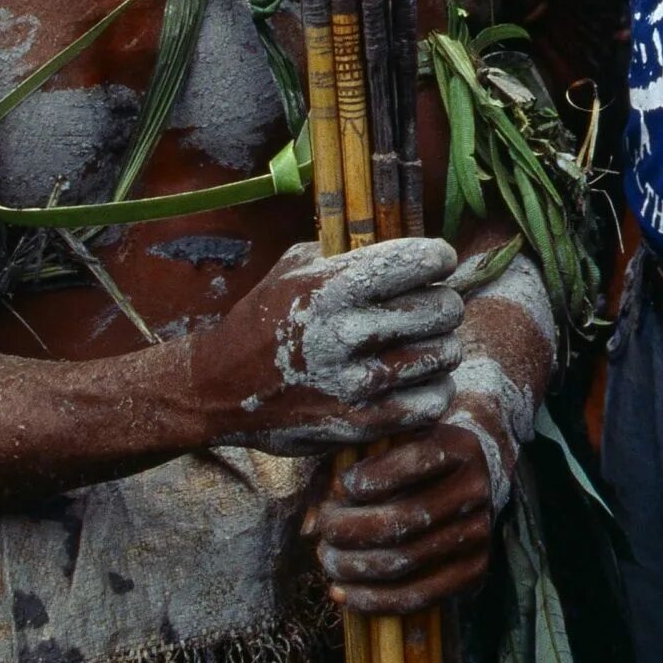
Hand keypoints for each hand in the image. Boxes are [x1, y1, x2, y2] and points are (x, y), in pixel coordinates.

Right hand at [190, 238, 464, 454]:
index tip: (436, 264)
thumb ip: (350, 250)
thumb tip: (408, 239)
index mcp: (334, 286)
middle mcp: (346, 333)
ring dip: (438, 346)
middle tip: (428, 307)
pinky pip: (431, 402)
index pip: (421, 261)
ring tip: (420, 343)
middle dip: (442, 303)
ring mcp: (354, 383)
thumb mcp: (296, 267)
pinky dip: (432, 389)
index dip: (438, 259)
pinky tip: (415, 380)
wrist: (217, 388)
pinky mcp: (359, 423)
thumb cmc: (265, 318)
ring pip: (444, 354)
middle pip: (443, 309)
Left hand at [306, 424, 500, 615]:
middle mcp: (476, 489)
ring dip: (354, 567)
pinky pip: (418, 597)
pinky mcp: (475, 569)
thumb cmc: (412, 459)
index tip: (340, 486)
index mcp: (459, 447)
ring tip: (328, 560)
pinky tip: (342, 593)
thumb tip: (309, 527)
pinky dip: (373, 600)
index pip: (412, 463)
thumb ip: (343, 472)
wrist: (469, 478)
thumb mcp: (385, 446)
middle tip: (325, 532)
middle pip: (404, 520)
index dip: (367, 479)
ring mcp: (479, 532)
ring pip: (405, 562)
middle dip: (351, 530)